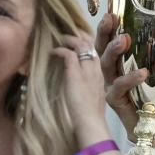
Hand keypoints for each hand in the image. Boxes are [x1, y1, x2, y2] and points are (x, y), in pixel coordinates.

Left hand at [51, 28, 111, 146]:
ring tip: (59, 38)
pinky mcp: (75, 73)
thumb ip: (88, 89)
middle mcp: (96, 70)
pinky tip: (52, 52)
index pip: (96, 53)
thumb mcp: (92, 99)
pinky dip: (59, 50)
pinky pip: (68, 54)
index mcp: (101, 76)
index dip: (88, 43)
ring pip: (80, 45)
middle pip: (90, 45)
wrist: (90, 123)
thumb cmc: (90, 116)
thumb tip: (79, 88)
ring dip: (68, 39)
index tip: (80, 39)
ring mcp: (87, 70)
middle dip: (79, 35)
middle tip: (68, 32)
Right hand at [95, 13, 147, 137]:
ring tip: (124, 40)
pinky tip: (141, 73)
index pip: (111, 38)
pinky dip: (129, 78)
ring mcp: (112, 85)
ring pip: (106, 64)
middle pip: (101, 47)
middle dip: (104, 31)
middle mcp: (113, 71)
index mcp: (122, 61)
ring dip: (113, 50)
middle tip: (112, 18)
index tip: (113, 10)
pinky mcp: (114, 100)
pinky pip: (119, 86)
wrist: (154, 126)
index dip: (109, 25)